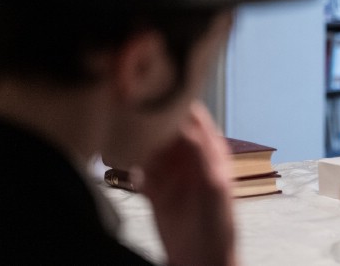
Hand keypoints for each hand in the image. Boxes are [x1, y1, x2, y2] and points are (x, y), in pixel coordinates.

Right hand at [135, 101, 236, 265]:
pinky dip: (129, 163)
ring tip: (121, 133)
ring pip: (150, 145)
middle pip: (167, 127)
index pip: (193, 116)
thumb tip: (186, 121)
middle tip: (127, 108)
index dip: (175, 102)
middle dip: (150, 119)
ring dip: (137, 140)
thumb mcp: (213, 185)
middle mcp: (192, 157)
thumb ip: (201, 152)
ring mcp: (173, 173)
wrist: (203, 261)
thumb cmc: (218, 226)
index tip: (153, 90)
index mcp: (212, 151)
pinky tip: (121, 161)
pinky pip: (139, 168)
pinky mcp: (156, 190)